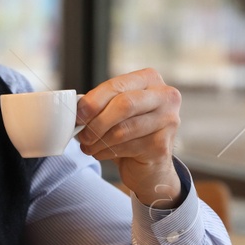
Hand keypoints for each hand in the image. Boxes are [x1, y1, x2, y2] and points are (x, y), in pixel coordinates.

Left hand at [74, 68, 183, 207]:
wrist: (150, 165)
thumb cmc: (130, 132)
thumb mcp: (115, 111)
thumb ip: (100, 104)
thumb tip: (77, 108)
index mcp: (150, 79)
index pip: (117, 85)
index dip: (94, 101)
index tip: (78, 115)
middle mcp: (165, 96)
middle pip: (124, 104)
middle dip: (97, 121)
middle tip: (82, 134)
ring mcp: (168, 121)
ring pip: (123, 129)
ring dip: (99, 140)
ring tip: (89, 146)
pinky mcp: (162, 145)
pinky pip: (126, 147)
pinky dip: (106, 152)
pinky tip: (101, 153)